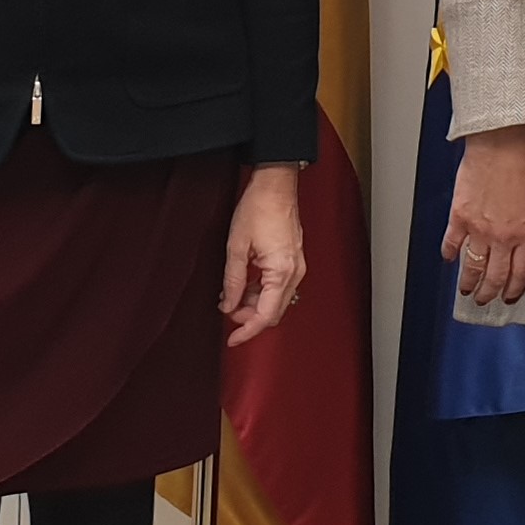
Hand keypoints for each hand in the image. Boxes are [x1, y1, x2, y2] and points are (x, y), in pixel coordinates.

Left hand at [221, 163, 306, 346]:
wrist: (275, 184)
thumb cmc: (258, 208)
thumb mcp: (236, 247)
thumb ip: (233, 281)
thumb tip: (229, 305)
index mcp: (282, 272)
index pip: (266, 315)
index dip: (247, 330)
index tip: (232, 339)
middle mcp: (295, 272)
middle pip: (274, 311)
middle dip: (250, 318)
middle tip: (228, 313)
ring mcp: (297, 265)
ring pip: (277, 299)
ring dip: (255, 304)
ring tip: (232, 297)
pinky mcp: (294, 259)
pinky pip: (280, 286)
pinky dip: (263, 291)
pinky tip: (246, 285)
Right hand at [440, 126, 524, 305]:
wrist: (499, 146)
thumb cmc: (519, 167)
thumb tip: (518, 244)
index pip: (520, 272)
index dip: (513, 289)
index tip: (508, 297)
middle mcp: (502, 236)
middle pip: (495, 276)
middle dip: (489, 293)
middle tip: (484, 300)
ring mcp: (479, 228)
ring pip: (473, 266)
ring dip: (468, 282)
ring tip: (466, 290)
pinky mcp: (460, 217)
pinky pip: (452, 243)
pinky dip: (450, 254)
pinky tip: (450, 259)